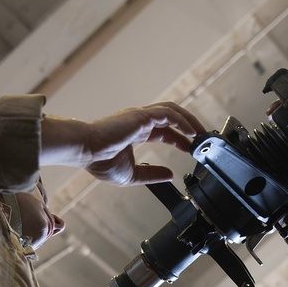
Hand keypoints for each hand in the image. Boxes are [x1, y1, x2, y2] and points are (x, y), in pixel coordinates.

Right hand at [42, 102, 205, 185]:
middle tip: (202, 140)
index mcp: (136, 132)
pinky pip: (168, 114)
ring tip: (201, 133)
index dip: (180, 138)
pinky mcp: (142, 115)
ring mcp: (141, 116)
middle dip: (189, 127)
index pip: (165, 131)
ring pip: (172, 111)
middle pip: (172, 118)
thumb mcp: (132, 174)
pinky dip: (182, 120)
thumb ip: (151, 174)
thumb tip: (170, 175)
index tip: (191, 148)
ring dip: (189, 120)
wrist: (85, 151)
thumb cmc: (99, 161)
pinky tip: (191, 132)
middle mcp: (140, 121)